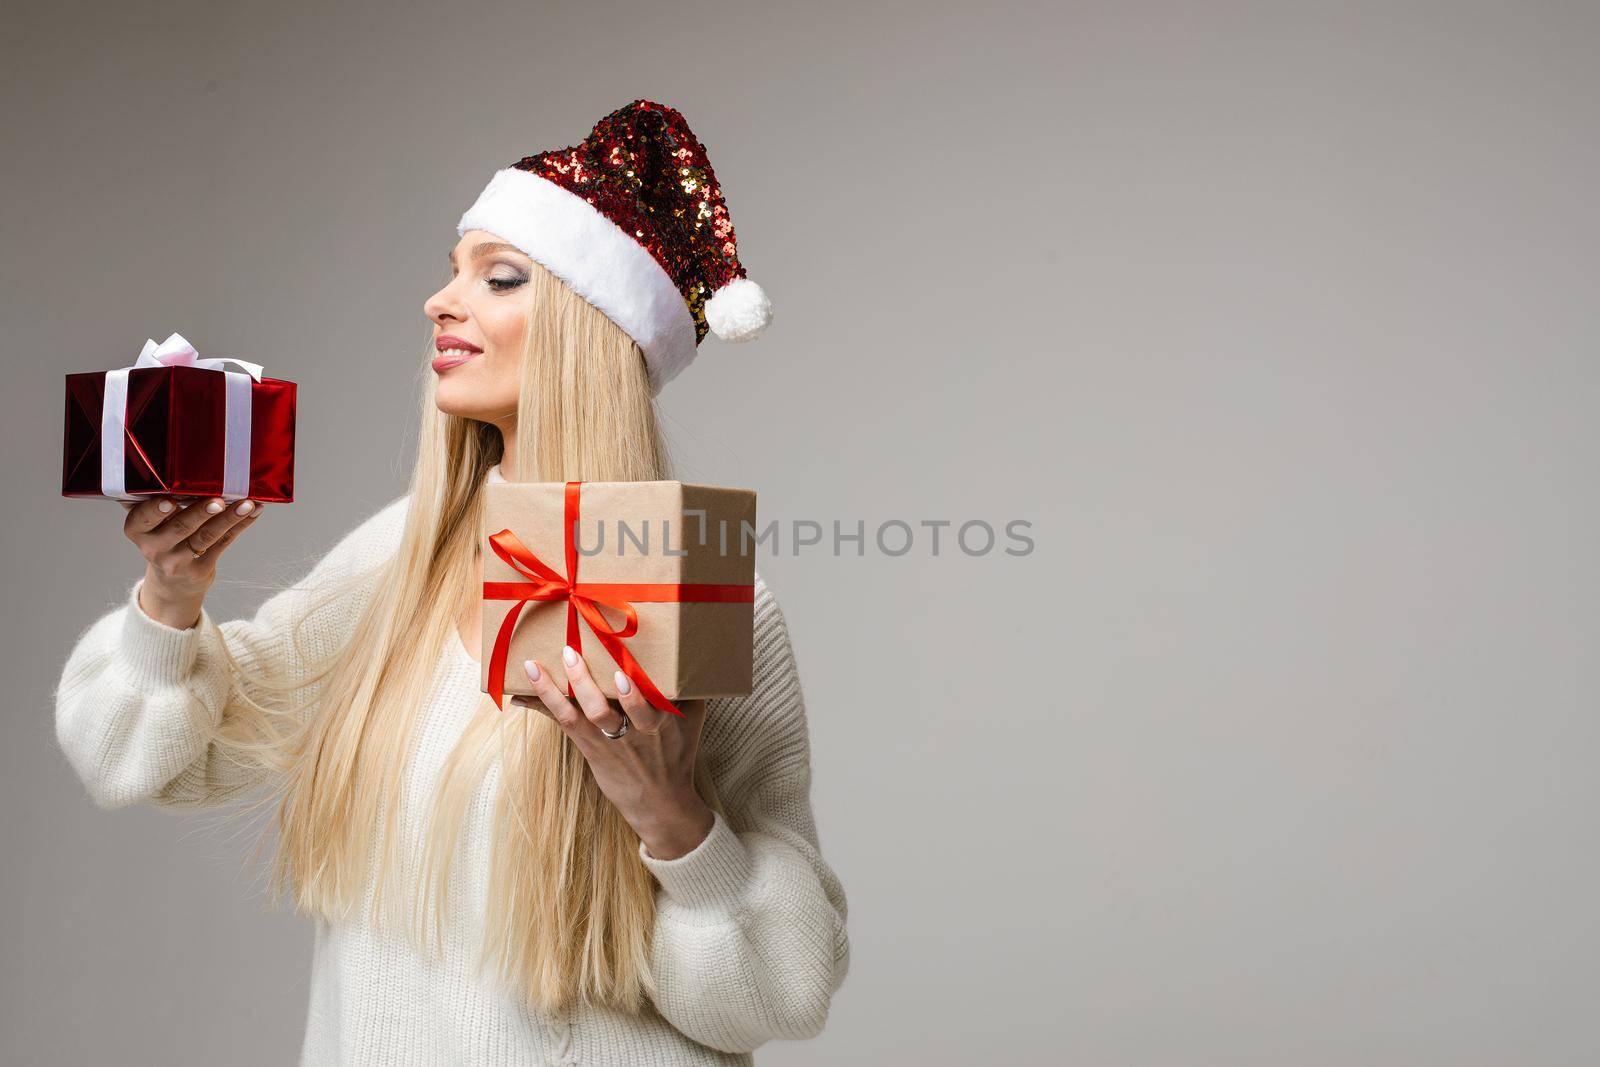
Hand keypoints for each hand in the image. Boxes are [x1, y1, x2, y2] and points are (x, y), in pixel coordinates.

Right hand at [121, 495, 261, 628]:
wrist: (172, 584)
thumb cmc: (163, 540)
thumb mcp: (151, 525)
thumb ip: (160, 503)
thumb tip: (183, 468)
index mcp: (137, 530)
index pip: (143, 519)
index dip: (155, 510)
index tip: (169, 501)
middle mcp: (155, 547)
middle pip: (180, 527)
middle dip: (201, 512)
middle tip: (218, 500)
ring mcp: (178, 561)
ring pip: (206, 536)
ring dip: (229, 518)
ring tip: (247, 504)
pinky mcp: (201, 568)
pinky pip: (223, 542)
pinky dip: (240, 524)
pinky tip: (254, 511)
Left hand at [511, 646, 714, 859]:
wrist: (661, 802)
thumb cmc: (677, 754)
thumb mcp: (691, 721)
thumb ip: (688, 689)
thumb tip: (688, 653)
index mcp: (659, 723)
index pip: (646, 704)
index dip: (632, 692)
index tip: (620, 672)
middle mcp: (629, 733)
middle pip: (603, 710)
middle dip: (584, 682)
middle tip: (570, 653)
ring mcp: (606, 741)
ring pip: (577, 715)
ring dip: (552, 690)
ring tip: (534, 666)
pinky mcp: (589, 747)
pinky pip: (562, 723)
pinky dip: (540, 706)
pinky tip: (517, 695)